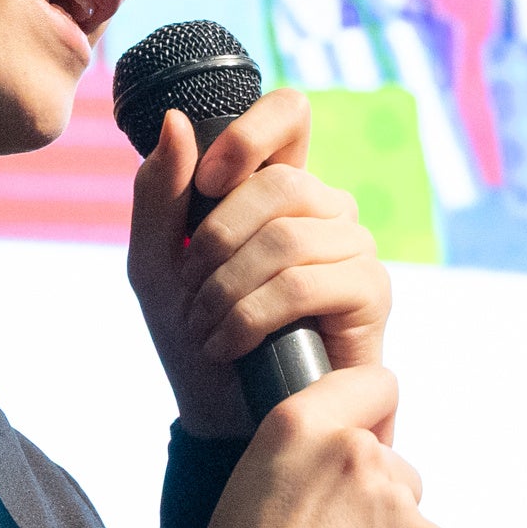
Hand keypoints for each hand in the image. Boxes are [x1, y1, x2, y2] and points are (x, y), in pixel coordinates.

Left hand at [127, 89, 391, 439]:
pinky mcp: (370, 292)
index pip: (288, 112)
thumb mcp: (156, 261)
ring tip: (206, 327)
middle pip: (276, 183)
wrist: (222, 415)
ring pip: (285, 237)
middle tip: (191, 293)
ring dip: (225, 289)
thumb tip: (177, 120)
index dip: (249, 134)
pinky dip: (251, 315)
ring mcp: (353, 246)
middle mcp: (325, 207)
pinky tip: (230, 344)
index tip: (208, 180)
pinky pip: (304, 282)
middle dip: (214, 242)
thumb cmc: (194, 333)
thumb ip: (159, 192)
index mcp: (278, 185)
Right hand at [191, 363, 452, 527]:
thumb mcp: (251, 485)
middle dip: (376, 505)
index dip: (370, 418)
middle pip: (397, 469)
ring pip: (413, 522)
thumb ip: (306, 455)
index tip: (363, 447)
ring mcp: (402, 507)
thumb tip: (344, 459)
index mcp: (302, 427)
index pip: (373, 385)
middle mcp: (359, 454)